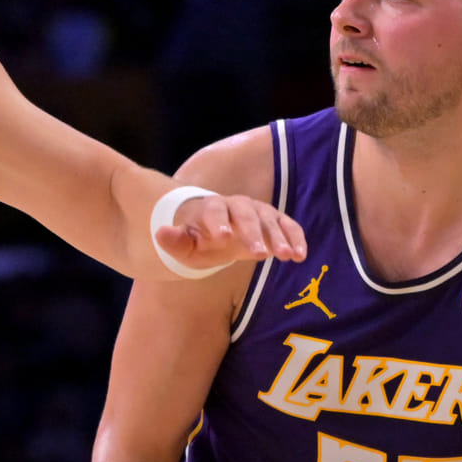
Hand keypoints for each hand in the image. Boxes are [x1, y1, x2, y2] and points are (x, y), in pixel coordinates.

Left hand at [157, 194, 306, 273]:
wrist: (217, 230)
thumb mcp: (185, 245)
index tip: (223, 238)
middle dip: (254, 233)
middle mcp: (238, 205)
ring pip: (271, 221)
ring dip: (280, 237)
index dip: (219, 223)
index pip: (215, 211)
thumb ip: (175, 241)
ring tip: (288, 256)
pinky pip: (288, 226)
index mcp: (212, 208)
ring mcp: (259, 211)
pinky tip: (301, 256)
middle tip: (260, 254)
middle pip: (247, 215)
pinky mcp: (275, 221)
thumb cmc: (200, 239)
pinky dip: (296, 238)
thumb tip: (160, 234)